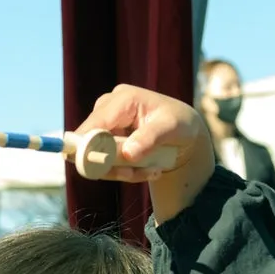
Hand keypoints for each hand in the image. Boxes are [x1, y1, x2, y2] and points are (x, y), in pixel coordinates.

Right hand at [73, 84, 216, 220]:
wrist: (184, 132)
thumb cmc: (180, 123)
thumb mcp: (172, 128)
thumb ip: (150, 138)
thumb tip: (128, 154)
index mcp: (123, 99)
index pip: (95, 124)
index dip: (90, 146)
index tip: (99, 168)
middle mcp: (108, 108)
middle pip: (90, 143)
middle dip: (111, 164)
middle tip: (135, 174)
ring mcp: (106, 124)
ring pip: (96, 157)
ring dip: (121, 171)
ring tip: (151, 171)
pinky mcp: (107, 139)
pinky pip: (106, 163)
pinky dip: (124, 171)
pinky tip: (148, 169)